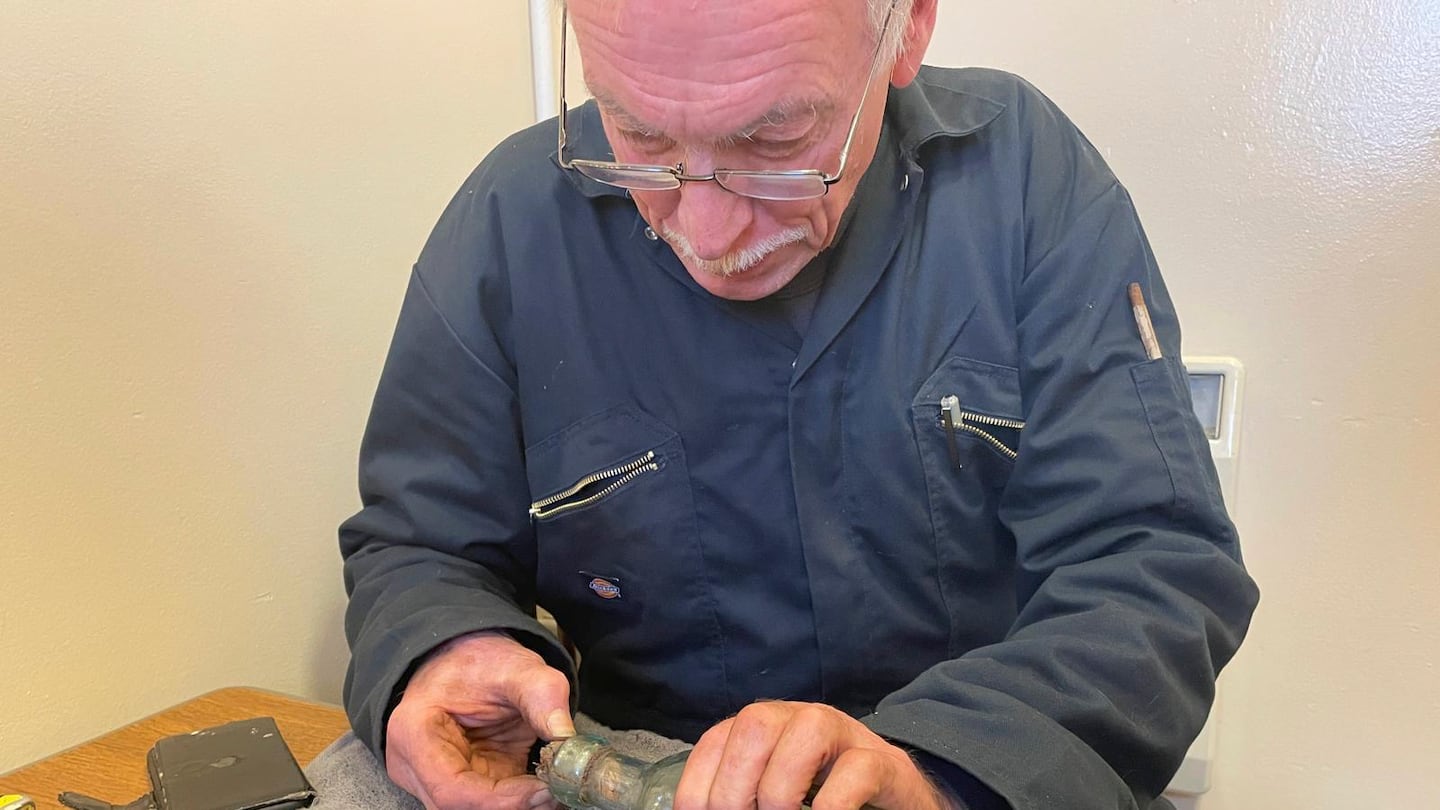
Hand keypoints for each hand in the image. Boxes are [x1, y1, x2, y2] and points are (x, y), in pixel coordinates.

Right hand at [384, 631, 574, 809]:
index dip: (500, 800)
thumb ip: (541, 693)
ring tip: (554, 786)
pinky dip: (519, 801)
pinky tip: (545, 787)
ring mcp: (436, 778)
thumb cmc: (476, 660)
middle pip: (461, 809)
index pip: (451, 790)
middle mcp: (415, 765)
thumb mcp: (514, 665)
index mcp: (415, 733)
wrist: (466, 656)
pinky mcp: (463, 784)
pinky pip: (488, 805)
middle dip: (512, 806)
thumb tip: (565, 737)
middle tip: (555, 790)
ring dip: (517, 806)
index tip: (543, 790)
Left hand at [674, 701, 955, 809]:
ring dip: (782, 789)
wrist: (894, 797)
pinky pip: (858, 769)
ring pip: (807, 731)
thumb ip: (743, 799)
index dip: (698, 791)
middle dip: (734, 788)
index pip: (714, 743)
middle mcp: (800, 720)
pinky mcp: (884, 763)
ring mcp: (845, 735)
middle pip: (756, 724)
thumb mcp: (775, 795)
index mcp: (764, 729)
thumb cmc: (825, 797)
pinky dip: (833, 805)